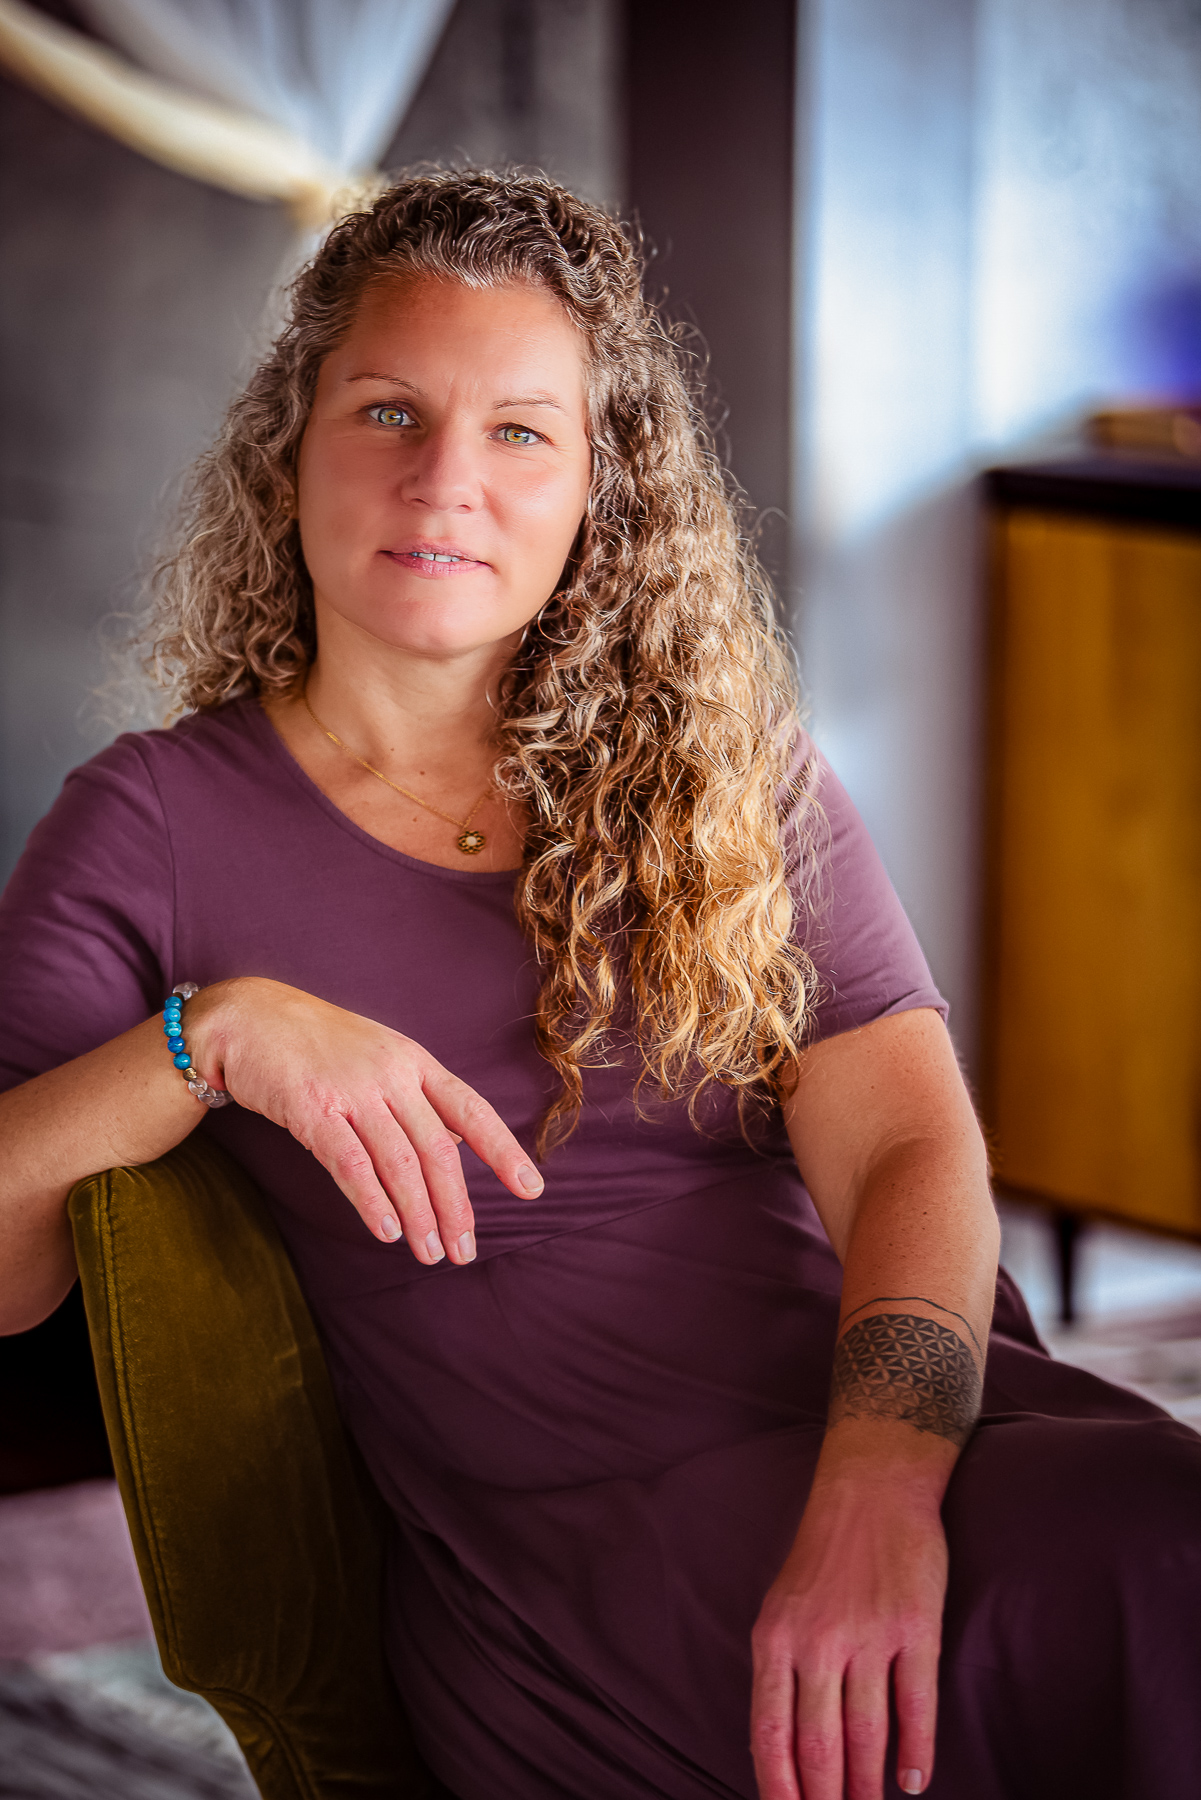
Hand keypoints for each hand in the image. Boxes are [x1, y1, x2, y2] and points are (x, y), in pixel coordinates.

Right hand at [188, 978, 541, 1264]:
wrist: (249, 1018)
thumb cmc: (317, 1044)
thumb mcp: (381, 1058)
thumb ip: (418, 1100)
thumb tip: (457, 1146)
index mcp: (415, 1062)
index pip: (472, 1110)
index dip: (504, 1151)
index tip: (531, 1189)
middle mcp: (392, 1074)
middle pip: (438, 1149)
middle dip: (456, 1205)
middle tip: (464, 1251)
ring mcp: (352, 1091)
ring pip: (399, 1163)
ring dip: (418, 1215)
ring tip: (430, 1253)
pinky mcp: (312, 1109)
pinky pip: (350, 1163)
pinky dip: (372, 1201)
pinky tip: (386, 1231)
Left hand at [750, 1468, 947, 1799]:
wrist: (871, 1490)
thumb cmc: (822, 1555)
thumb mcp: (780, 1608)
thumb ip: (780, 1671)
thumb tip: (779, 1749)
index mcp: (775, 1637)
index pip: (770, 1733)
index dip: (779, 1787)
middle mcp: (818, 1641)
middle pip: (819, 1746)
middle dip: (826, 1799)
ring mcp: (868, 1635)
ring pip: (867, 1735)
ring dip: (867, 1786)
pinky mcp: (916, 1629)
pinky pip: (916, 1705)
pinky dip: (916, 1751)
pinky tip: (915, 1780)